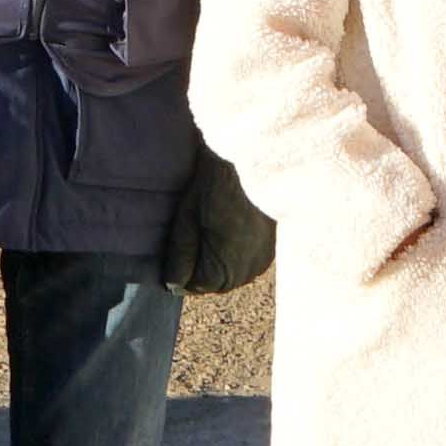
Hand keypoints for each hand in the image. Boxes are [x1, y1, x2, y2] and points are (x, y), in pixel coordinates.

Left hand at [164, 155, 279, 294]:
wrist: (251, 159)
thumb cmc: (214, 188)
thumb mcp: (187, 222)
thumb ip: (180, 257)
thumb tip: (172, 285)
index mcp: (224, 270)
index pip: (195, 286)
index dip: (182, 267)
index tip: (179, 242)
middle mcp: (247, 272)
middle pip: (216, 281)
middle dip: (202, 263)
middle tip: (195, 230)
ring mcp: (263, 260)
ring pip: (233, 272)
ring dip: (221, 258)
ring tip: (213, 226)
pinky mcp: (272, 247)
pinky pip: (248, 260)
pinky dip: (237, 250)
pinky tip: (231, 227)